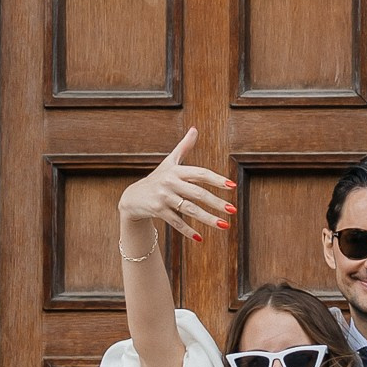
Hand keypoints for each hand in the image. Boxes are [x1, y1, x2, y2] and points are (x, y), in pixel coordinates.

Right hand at [119, 126, 234, 256]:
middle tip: (233, 210)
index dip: (216, 179)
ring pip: (189, 209)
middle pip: (197, 193)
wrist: (133, 197)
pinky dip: (188, 231)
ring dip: (208, 218)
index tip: (232, 186)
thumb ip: (184, 147)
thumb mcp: (169, 162)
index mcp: (175, 170)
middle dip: (216, 202)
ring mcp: (163, 197)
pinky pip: (176, 222)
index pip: (200, 173)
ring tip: (225, 225)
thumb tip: (195, 129)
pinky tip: (201, 238)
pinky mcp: (158, 211)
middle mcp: (169, 182)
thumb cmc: (157, 178)